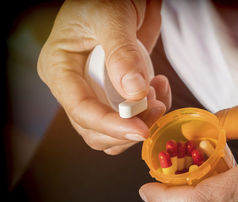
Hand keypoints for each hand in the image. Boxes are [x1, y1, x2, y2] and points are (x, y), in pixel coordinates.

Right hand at [37, 0, 170, 154]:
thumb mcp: (111, 17)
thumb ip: (122, 54)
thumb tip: (133, 93)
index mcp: (60, 68)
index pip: (80, 109)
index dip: (110, 125)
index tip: (139, 129)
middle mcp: (75, 86)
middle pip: (95, 129)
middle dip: (128, 126)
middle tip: (156, 106)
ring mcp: (96, 92)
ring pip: (113, 130)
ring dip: (141, 121)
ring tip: (157, 92)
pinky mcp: (116, 93)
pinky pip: (130, 117)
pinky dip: (149, 112)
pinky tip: (159, 88)